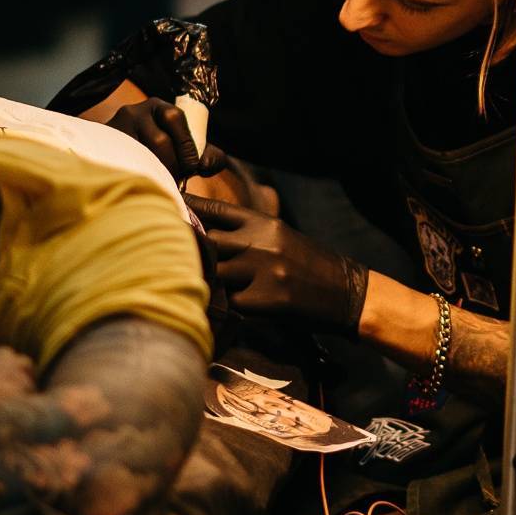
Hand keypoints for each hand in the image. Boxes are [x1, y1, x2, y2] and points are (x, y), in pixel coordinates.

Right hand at [106, 97, 226, 181]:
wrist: (114, 153)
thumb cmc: (158, 152)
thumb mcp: (182, 146)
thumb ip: (204, 154)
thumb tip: (211, 163)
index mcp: (157, 107)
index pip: (175, 116)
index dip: (187, 145)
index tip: (192, 167)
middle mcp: (133, 112)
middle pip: (159, 140)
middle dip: (173, 164)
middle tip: (176, 179)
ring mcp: (115, 129)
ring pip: (141, 155)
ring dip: (156, 173)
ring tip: (160, 182)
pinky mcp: (103, 148)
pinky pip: (123, 165)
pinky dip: (137, 177)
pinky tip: (142, 183)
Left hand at [187, 196, 368, 332]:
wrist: (347, 293)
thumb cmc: (310, 266)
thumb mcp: (281, 237)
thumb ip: (246, 234)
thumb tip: (206, 235)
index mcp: (264, 224)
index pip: (215, 210)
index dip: (189, 209)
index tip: (168, 206)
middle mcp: (261, 243)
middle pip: (207, 242)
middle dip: (195, 250)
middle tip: (176, 256)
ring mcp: (263, 271)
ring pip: (216, 273)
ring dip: (213, 282)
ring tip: (213, 287)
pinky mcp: (266, 300)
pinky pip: (231, 302)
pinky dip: (231, 306)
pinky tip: (239, 308)